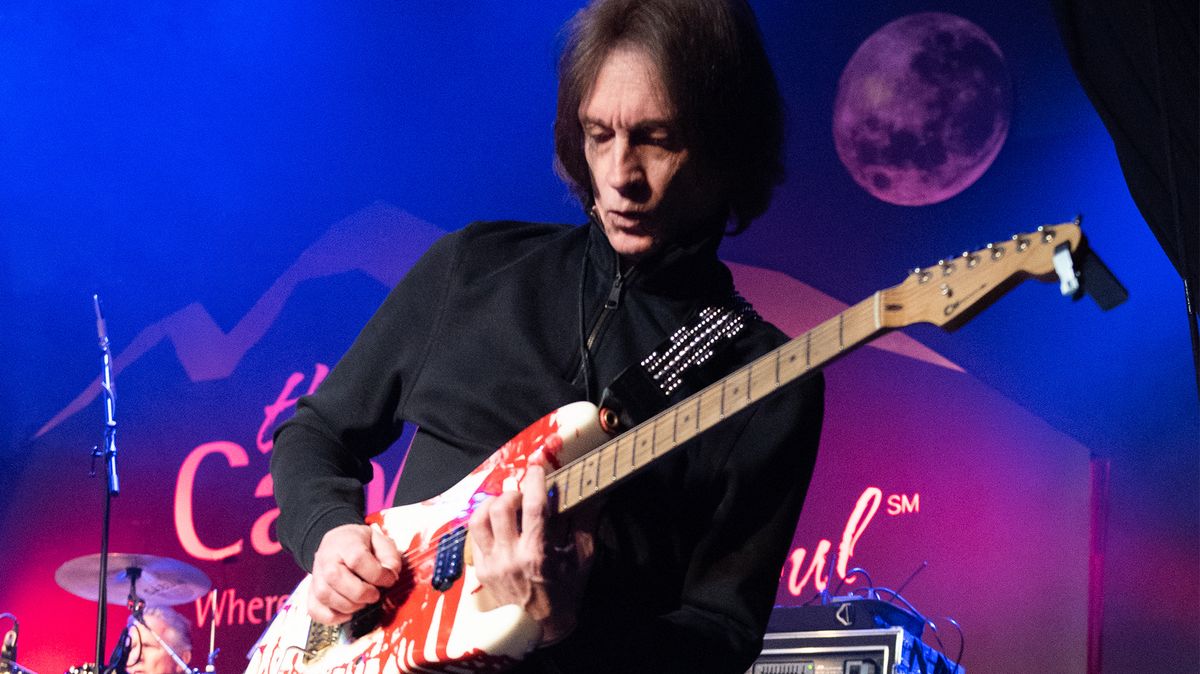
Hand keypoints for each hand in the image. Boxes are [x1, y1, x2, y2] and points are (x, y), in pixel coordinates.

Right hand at [307, 522, 401, 624]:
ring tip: (363, 602)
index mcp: (345, 544)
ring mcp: (316, 577)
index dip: (377, 574)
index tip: (389, 579)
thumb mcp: (380, 541)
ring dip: (349, 606)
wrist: (337, 542)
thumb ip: (390, 556)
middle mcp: (326, 560)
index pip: (357, 559)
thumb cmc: (360, 544)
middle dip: (362, 593)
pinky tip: (348, 613)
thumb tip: (391, 575)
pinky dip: (332, 618)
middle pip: (336, 579)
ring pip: (325, 596)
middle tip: (375, 595)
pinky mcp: (311, 592)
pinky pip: (315, 610)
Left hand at [469, 460, 593, 644]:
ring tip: (506, 505)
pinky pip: (473, 536)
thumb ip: (586, 524)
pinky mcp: (481, 571)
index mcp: (537, 553)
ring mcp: (492, 564)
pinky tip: (496, 524)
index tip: (537, 466)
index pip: (532, 505)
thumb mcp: (582, 560)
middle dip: (513, 492)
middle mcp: (510, 556)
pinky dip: (484, 523)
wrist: (542, 629)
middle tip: (523, 494)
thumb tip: (595, 495)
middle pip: (501, 507)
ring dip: (492, 505)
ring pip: (479, 519)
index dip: (534, 480)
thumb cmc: (566, 593)